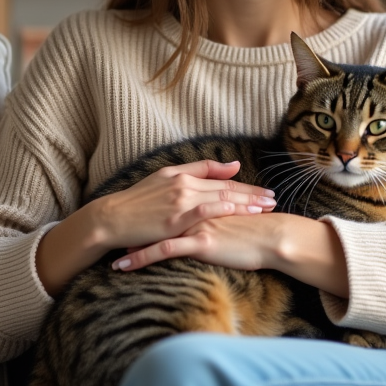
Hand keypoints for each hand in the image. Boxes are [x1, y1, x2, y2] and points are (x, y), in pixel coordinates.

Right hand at [90, 159, 276, 252]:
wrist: (111, 218)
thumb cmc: (137, 202)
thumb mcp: (165, 178)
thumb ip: (198, 171)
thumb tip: (232, 165)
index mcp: (182, 175)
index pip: (222, 180)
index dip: (246, 186)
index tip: (265, 191)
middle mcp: (183, 185)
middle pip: (226, 188)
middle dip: (253, 195)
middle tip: (274, 199)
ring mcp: (178, 201)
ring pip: (219, 198)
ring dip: (245, 203)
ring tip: (265, 208)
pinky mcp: (172, 219)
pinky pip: (200, 211)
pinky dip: (220, 208)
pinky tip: (236, 209)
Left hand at [114, 212, 351, 298]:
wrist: (275, 238)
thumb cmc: (258, 233)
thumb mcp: (234, 220)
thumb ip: (219, 215)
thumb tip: (209, 223)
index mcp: (203, 204)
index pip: (170, 207)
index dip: (150, 216)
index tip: (132, 225)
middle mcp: (196, 210)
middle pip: (157, 218)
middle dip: (135, 229)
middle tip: (114, 239)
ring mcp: (196, 225)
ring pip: (155, 233)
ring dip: (132, 245)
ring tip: (113, 257)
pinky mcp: (200, 243)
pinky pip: (163, 251)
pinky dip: (141, 258)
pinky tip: (123, 266)